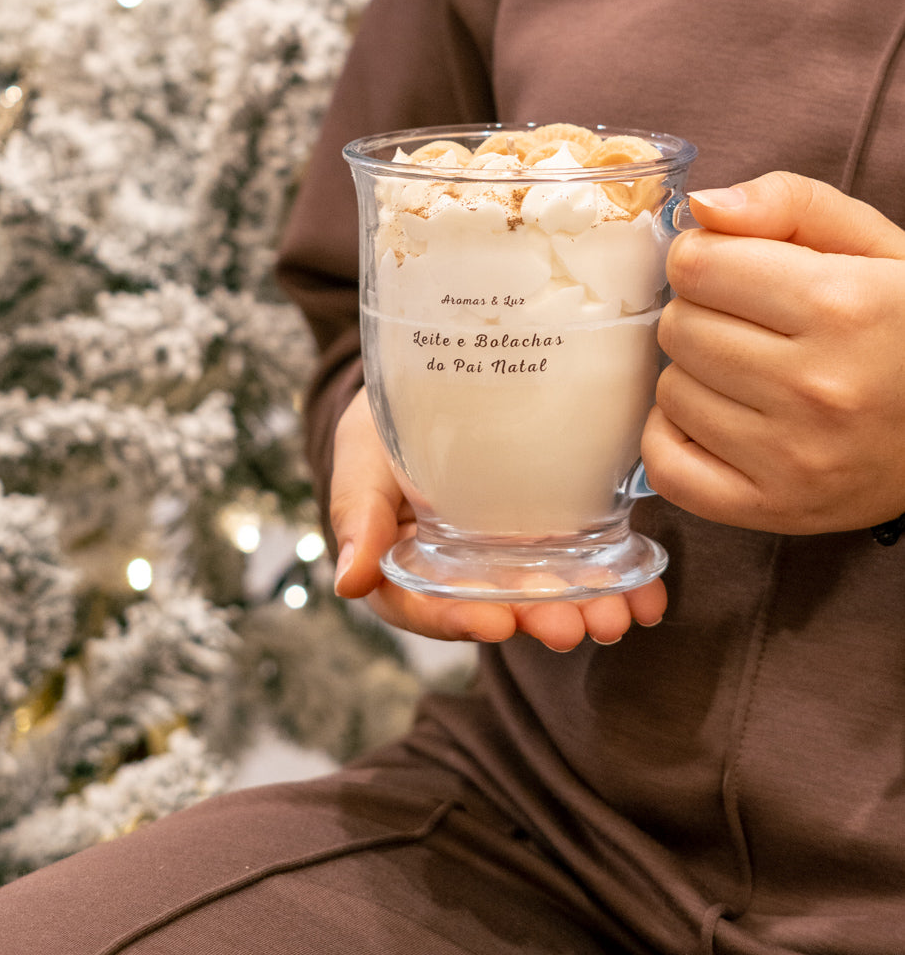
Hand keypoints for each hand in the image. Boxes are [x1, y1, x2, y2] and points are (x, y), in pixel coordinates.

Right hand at [330, 387, 666, 649]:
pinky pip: (589, 561)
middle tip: (572, 625)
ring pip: (549, 593)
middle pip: (499, 608)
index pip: (428, 607)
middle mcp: (463, 571)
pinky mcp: (556, 526)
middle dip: (538, 619)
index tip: (498, 623)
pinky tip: (650, 594)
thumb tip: (349, 583)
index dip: (461, 619)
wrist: (430, 374)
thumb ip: (356, 513)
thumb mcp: (360, 456)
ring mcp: (513, 552)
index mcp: (406, 566)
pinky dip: (622, 582)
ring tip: (620, 614)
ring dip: (585, 608)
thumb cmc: (383, 421)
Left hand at [644, 171, 904, 533]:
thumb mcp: (870, 243)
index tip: (734, 270)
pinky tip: (719, 417)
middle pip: (679, 327)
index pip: (696, 266)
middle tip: (751, 324)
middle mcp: (818, 387)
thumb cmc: (902, 324)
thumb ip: (787, 202)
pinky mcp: (778, 510)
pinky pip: (670, 468)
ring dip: (697, 374)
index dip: (706, 258)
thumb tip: (702, 207)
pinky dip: (676, 439)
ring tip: (752, 372)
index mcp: (842, 306)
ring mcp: (796, 458)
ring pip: (671, 392)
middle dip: (702, 313)